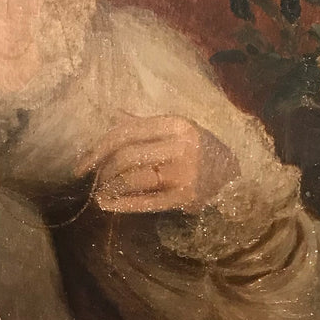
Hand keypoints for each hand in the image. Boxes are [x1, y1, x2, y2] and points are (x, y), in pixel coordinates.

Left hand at [80, 115, 237, 213]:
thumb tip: (114, 115)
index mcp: (177, 125)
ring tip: (100, 192)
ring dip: (110, 187)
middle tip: (94, 180)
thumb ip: (145, 125)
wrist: (237, 179)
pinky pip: (146, 201)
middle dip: (103, 170)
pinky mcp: (186, 198)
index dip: (99, 147)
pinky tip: (107, 204)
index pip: (127, 132)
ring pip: (133, 178)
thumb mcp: (177, 131)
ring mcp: (184, 173)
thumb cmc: (201, 151)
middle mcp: (181, 147)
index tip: (83, 163)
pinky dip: (122, 204)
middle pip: (126, 156)